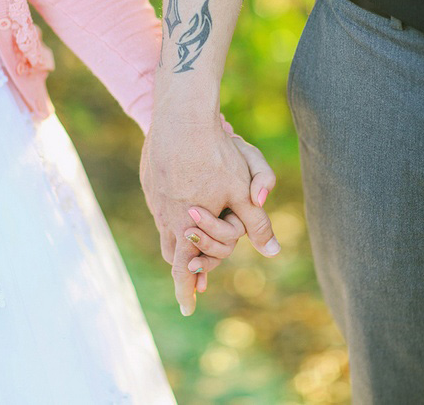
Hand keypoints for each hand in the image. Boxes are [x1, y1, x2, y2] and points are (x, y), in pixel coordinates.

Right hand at [139, 118, 279, 315]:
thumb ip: (256, 224)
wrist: (182, 116)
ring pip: (163, 226)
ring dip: (177, 235)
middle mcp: (165, 214)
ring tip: (191, 233)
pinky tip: (183, 194)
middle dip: (184, 264)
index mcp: (186, 225)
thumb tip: (272, 251)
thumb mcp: (242, 191)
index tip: (189, 307)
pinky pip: (159, 203)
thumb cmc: (215, 155)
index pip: (183, 269)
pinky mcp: (150, 177)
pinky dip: (171, 209)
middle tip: (196, 270)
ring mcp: (154, 195)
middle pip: (172, 251)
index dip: (186, 290)